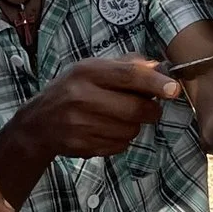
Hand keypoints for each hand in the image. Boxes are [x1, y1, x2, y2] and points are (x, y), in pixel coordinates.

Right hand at [25, 55, 184, 156]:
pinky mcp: (81, 146)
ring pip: (130, 130)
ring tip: (118, 117)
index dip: (156, 83)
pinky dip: (121, 140)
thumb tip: (160, 68)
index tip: (174, 90)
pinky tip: (106, 130)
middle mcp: (81, 96)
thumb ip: (128, 65)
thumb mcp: (94, 68)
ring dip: (134, 125)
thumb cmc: (73, 89)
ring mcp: (80, 124)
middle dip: (151, 110)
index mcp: (87, 71)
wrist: (38, 123)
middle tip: (149, 108)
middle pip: (135, 109)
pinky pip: (119, 146)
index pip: (129, 76)